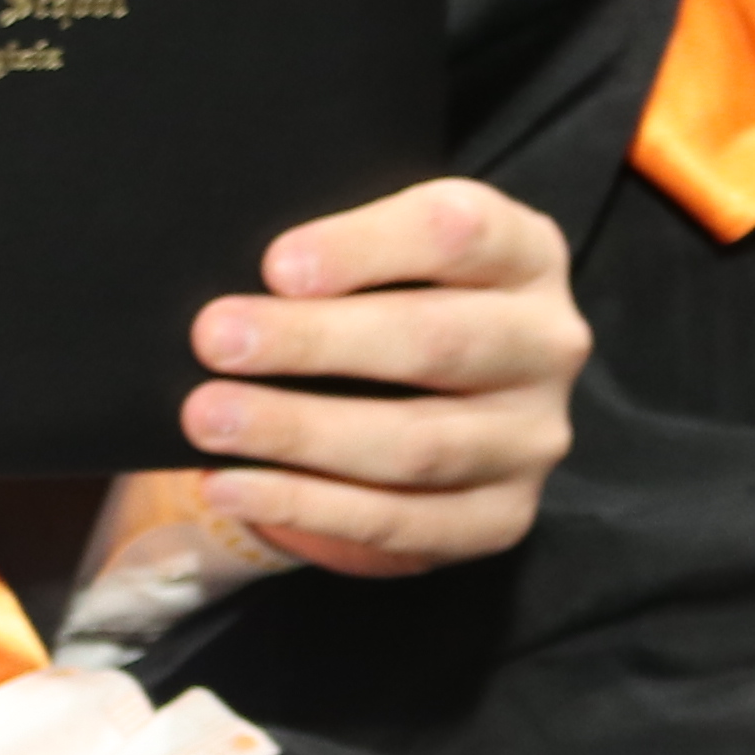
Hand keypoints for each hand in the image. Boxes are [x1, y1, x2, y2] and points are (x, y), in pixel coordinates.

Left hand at [177, 178, 588, 576]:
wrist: (425, 393)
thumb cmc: (383, 297)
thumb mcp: (376, 254)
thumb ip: (330, 259)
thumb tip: (236, 288)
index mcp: (523, 251)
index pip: (458, 232)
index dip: (366, 247)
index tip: (275, 266)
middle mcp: (545, 342)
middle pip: (435, 340)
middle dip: (313, 343)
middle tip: (215, 339)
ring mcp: (532, 437)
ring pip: (416, 443)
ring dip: (299, 433)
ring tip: (208, 419)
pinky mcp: (502, 515)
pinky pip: (402, 522)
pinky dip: (307, 507)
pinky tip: (232, 487)